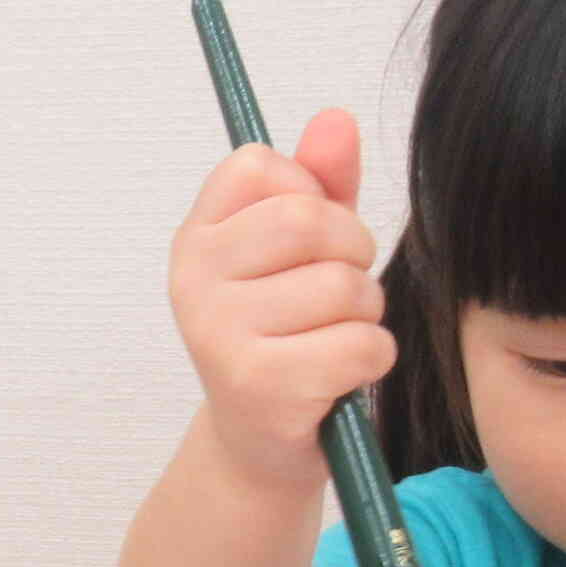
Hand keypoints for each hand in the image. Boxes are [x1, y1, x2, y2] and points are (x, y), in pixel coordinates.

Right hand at [168, 108, 388, 489]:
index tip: (305, 241)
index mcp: (197, 237)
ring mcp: (220, 334)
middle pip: (308, 220)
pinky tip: (340, 377)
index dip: (309, 194)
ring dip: (366, 314)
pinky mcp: (259, 386)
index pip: (260, 165)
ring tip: (337, 338)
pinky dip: (371, 361)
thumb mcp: (300, 253)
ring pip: (343, 287)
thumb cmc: (286, 337)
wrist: (260, 448)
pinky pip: (359, 345)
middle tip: (341, 291)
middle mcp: (194, 281)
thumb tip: (337, 119)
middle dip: (353, 253)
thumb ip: (320, 183)